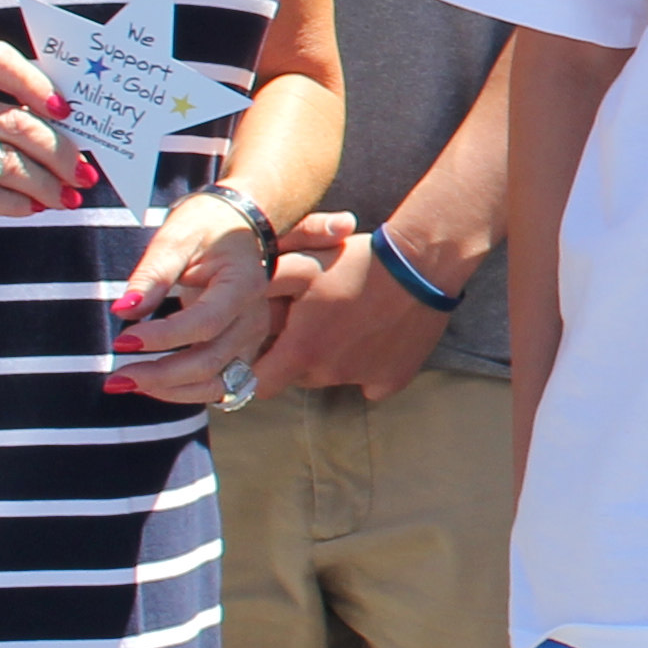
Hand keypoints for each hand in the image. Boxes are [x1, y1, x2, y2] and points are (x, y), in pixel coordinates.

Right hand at [0, 41, 82, 253]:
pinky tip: (34, 209)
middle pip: (13, 122)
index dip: (36, 82)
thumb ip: (6, 117)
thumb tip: (79, 132)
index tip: (69, 112)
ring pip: (3, 162)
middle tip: (85, 176)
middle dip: (60, 152)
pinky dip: (15, 204)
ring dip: (45, 184)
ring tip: (68, 198)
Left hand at [106, 192, 273, 405]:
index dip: (163, 338)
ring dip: (170, 391)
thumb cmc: (205, 227)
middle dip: (159, 376)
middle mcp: (253, 318)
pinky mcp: (241, 352)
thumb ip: (151, 275)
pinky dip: (183, 391)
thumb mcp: (176, 239)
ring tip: (127, 383)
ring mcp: (252, 339)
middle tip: (112, 379)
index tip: (121, 342)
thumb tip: (123, 311)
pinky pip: (217, 385)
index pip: (205, 323)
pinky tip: (150, 383)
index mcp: (242, 285)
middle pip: (210, 362)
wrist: (239, 228)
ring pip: (216, 384)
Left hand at [254, 210, 459, 400]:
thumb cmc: (357, 262)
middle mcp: (329, 373)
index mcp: (302, 351)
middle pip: (298, 379)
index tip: (266, 349)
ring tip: (347, 322)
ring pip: (333, 378)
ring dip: (333, 358)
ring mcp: (363, 380)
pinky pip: (371, 384)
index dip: (256, 368)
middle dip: (298, 357)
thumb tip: (226, 295)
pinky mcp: (393, 380)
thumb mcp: (302, 264)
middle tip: (312, 323)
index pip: (258, 385)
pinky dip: (369, 368)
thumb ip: (263, 283)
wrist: (421, 266)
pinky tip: (375, 337)